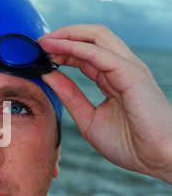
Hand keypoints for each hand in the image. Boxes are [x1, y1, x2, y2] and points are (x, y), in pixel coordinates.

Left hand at [39, 25, 171, 182]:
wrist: (157, 160)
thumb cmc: (129, 144)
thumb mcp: (88, 119)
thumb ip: (70, 96)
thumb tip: (48, 76)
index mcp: (112, 78)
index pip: (85, 53)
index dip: (61, 50)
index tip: (39, 53)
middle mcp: (121, 67)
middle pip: (91, 37)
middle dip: (63, 35)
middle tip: (38, 42)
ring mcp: (128, 68)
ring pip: (96, 37)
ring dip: (67, 36)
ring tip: (44, 42)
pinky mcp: (131, 73)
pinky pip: (99, 53)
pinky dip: (76, 48)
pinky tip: (57, 50)